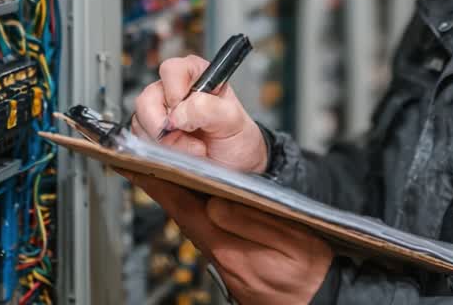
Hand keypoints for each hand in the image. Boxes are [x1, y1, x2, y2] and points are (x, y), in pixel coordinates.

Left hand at [130, 173, 332, 304]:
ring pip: (195, 225)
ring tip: (166, 174)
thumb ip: (253, 222)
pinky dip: (198, 216)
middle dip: (164, 188)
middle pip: (183, 216)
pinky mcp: (228, 269)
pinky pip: (208, 237)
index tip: (133, 164)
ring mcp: (223, 265)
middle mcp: (219, 257)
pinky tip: (200, 203)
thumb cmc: (308, 272)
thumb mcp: (292, 241)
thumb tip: (217, 203)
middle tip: (140, 162)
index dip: (157, 185)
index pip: (183, 208)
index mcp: (230, 248)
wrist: (318, 302)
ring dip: (181, 200)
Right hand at [132, 54, 268, 172]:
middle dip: (165, 126)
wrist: (235, 166)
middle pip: (148, 98)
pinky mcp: (152, 133)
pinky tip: (179, 154)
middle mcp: (174, 90)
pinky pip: (141, 140)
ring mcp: (160, 112)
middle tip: (187, 138)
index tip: (184, 114)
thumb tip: (178, 113)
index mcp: (196, 75)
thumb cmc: (237, 138)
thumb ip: (209, 109)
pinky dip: (158, 152)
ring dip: (165, 142)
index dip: (174, 93)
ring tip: (191, 149)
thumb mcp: (234, 121)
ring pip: (141, 121)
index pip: (171, 70)